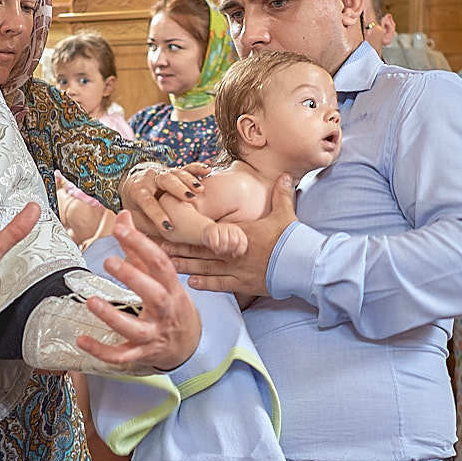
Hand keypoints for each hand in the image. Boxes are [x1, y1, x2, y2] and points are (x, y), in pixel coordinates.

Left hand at [76, 213, 200, 370]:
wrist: (188, 346)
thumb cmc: (172, 306)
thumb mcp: (163, 278)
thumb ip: (139, 248)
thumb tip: (124, 217)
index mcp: (171, 289)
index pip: (160, 263)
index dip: (142, 244)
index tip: (121, 229)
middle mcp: (165, 312)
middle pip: (154, 295)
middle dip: (133, 278)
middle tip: (109, 261)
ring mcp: (154, 335)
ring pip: (135, 329)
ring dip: (112, 316)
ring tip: (91, 301)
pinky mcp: (141, 354)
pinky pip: (121, 356)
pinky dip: (101, 351)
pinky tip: (82, 340)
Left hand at [120, 161, 209, 238]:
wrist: (136, 186)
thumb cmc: (137, 208)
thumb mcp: (134, 217)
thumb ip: (142, 226)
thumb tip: (146, 241)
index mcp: (138, 191)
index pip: (147, 201)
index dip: (157, 214)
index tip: (169, 227)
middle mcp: (151, 179)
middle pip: (165, 180)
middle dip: (177, 188)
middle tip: (190, 198)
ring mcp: (164, 173)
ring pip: (177, 173)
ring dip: (189, 180)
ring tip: (200, 190)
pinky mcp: (175, 172)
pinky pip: (187, 168)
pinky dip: (197, 168)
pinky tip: (207, 170)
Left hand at [164, 174, 295, 296]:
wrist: (301, 263)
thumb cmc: (293, 238)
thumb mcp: (286, 213)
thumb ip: (281, 194)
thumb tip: (284, 175)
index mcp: (240, 232)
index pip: (210, 231)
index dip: (191, 230)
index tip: (175, 227)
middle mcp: (233, 250)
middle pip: (201, 249)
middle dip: (180, 248)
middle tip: (160, 247)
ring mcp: (237, 269)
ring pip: (205, 267)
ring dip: (186, 266)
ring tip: (168, 263)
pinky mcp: (243, 284)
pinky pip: (220, 285)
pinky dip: (205, 284)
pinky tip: (191, 283)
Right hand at [202, 220, 248, 259]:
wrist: (207, 232)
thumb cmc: (221, 240)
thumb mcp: (230, 244)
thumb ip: (236, 249)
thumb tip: (234, 255)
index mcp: (238, 231)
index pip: (243, 242)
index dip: (239, 251)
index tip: (234, 254)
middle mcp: (231, 227)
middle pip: (234, 242)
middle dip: (229, 250)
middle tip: (225, 252)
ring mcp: (222, 227)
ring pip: (224, 241)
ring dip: (221, 250)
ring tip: (219, 251)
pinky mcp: (212, 229)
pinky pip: (215, 242)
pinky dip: (215, 248)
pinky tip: (214, 248)